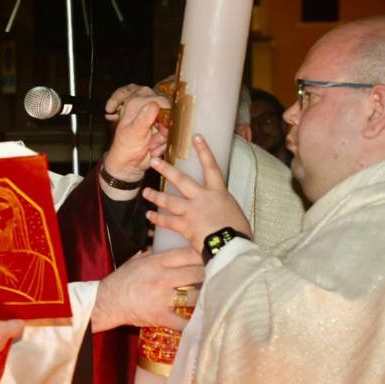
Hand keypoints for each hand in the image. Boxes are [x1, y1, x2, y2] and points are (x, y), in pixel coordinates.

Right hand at [91, 248, 204, 331]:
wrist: (107, 301)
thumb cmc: (122, 280)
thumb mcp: (138, 260)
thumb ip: (156, 255)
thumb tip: (173, 251)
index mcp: (156, 262)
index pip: (187, 255)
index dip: (201, 256)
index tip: (209, 259)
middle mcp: (162, 278)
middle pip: (196, 274)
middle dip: (207, 275)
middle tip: (215, 278)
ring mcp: (162, 298)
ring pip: (194, 296)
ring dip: (203, 297)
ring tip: (210, 297)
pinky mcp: (160, 316)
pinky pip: (183, 321)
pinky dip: (192, 323)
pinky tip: (200, 321)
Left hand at [103, 84, 170, 187]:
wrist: (128, 165)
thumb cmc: (125, 148)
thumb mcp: (134, 132)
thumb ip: (144, 118)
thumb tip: (155, 104)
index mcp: (135, 102)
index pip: (160, 100)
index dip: (164, 113)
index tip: (160, 127)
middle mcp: (145, 107)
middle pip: (168, 113)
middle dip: (163, 129)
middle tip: (152, 139)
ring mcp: (154, 119)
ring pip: (170, 125)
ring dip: (162, 138)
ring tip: (150, 145)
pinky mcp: (160, 130)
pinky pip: (170, 134)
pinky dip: (163, 143)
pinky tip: (153, 148)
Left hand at [143, 134, 251, 253]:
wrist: (231, 246)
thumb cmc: (238, 231)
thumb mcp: (233, 212)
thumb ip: (222, 206)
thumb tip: (219, 209)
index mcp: (219, 192)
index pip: (211, 166)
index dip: (204, 150)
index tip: (196, 137)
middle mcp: (202, 197)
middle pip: (181, 180)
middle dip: (166, 170)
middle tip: (154, 162)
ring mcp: (191, 210)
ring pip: (169, 200)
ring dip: (155, 196)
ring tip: (145, 192)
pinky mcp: (185, 225)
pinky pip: (167, 220)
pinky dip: (158, 218)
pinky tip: (150, 216)